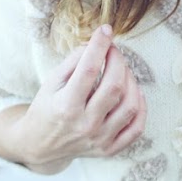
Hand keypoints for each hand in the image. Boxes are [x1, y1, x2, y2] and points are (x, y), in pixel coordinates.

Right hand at [0, 25, 146, 173]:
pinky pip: (136, 129)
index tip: (105, 30)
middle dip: (118, 61)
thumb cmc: (47, 108)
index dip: (99, 46)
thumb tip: (96, 43)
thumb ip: (73, 62)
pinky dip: (140, 108)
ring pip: (130, 106)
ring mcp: (99, 140)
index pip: (88, 70)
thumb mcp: (51, 82)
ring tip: (123, 71)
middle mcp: (85, 125)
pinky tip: (134, 93)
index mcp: (66, 106)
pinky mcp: (109, 150)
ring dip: (132, 81)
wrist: (41, 145)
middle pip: (114, 87)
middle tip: (114, 51)